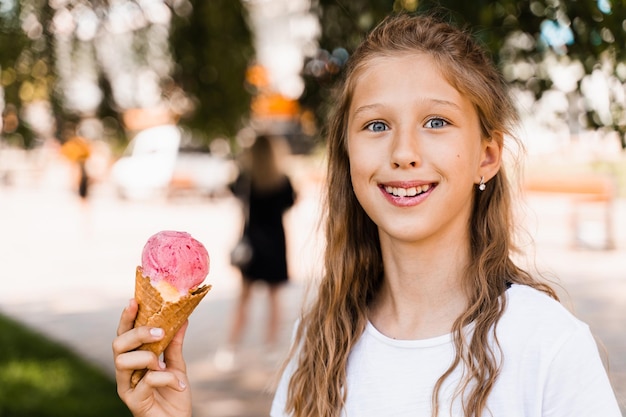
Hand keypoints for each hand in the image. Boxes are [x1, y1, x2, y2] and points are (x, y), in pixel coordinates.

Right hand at [113, 299, 191, 416]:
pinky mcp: (134, 402)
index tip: (134, 300)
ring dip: (147, 357)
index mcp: (134, 359)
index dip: (127, 318)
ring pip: (122, 361)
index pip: (124, 334)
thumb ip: (175, 344)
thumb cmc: (174, 395)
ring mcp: (127, 387)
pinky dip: (165, 378)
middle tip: (160, 332)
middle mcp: (126, 372)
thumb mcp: (177, 365)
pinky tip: (178, 383)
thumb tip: (183, 317)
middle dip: (138, 333)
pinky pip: (146, 381)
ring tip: (164, 364)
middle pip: (118, 344)